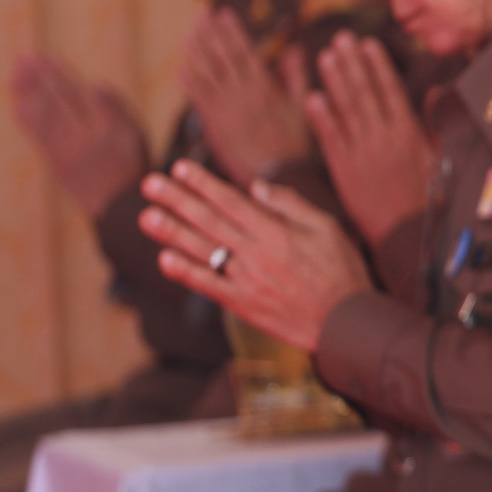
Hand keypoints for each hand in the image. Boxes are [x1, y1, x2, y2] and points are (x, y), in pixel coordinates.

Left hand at [11, 53, 148, 217]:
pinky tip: (18, 100)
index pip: (86, 95)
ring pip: (46, 115)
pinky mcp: (56, 162)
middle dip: (44, 76)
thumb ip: (117, 108)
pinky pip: (38, 134)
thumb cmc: (129, 164)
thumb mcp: (136, 135)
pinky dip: (27, 115)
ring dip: (29, 90)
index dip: (65, 77)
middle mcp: (89, 138)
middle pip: (63, 101)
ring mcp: (70, 151)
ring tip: (19, 70)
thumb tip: (94, 84)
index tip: (50, 58)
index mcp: (112, 129)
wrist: (118, 206)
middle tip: (28, 56)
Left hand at [139, 158, 371, 351]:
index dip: (204, 184)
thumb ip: (292, 205)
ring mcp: (247, 281)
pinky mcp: (243, 305)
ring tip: (146, 216)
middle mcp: (257, 254)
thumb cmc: (341, 271)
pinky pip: (209, 287)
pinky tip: (164, 260)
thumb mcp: (328, 228)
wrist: (345, 323)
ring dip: (172, 233)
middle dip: (178, 201)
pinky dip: (186, 273)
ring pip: (203, 252)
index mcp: (278, 232)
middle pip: (210, 222)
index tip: (180, 168)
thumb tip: (256, 186)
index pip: (233, 202)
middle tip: (149, 184)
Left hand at [180, 8, 311, 182]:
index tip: (222, 13)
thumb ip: (296, 75)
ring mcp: (226, 107)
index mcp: (263, 85)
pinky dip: (190, 84)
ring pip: (208, 74)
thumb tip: (295, 49)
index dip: (232, 31)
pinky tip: (181, 71)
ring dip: (196, 53)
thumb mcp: (302, 104)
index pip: (244, 50)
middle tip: (201, 17)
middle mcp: (241, 92)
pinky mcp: (217, 123)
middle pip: (222, 57)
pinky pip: (200, 100)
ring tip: (188, 35)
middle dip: (211, 35)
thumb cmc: (294, 140)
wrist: (278, 170)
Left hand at [305, 31, 432, 244]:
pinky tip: (312, 98)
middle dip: (352, 63)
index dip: (377, 65)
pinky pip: (330, 139)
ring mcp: (361, 153)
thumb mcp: (440, 156)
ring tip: (325, 56)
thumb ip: (433, 121)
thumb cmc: (428, 196)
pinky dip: (321, 118)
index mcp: (408, 133)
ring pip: (346, 110)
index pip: (390, 90)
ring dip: (335, 82)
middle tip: (341, 37)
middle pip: (365, 93)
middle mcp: (382, 138)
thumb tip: (436, 90)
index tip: (368, 43)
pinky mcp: (344, 170)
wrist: (406, 234)